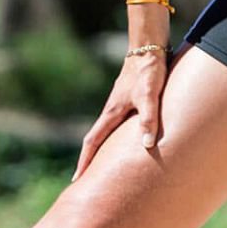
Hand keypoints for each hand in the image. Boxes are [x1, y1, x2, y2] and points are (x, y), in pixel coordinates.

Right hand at [73, 47, 168, 181]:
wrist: (148, 47)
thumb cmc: (148, 70)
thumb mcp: (149, 95)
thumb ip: (148, 118)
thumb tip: (147, 145)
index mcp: (112, 112)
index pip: (93, 142)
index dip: (85, 161)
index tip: (77, 179)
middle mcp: (112, 111)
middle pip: (97, 141)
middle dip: (91, 161)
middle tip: (88, 180)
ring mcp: (120, 106)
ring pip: (108, 134)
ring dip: (104, 151)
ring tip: (107, 168)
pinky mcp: (130, 101)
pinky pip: (120, 126)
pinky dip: (118, 140)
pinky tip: (128, 144)